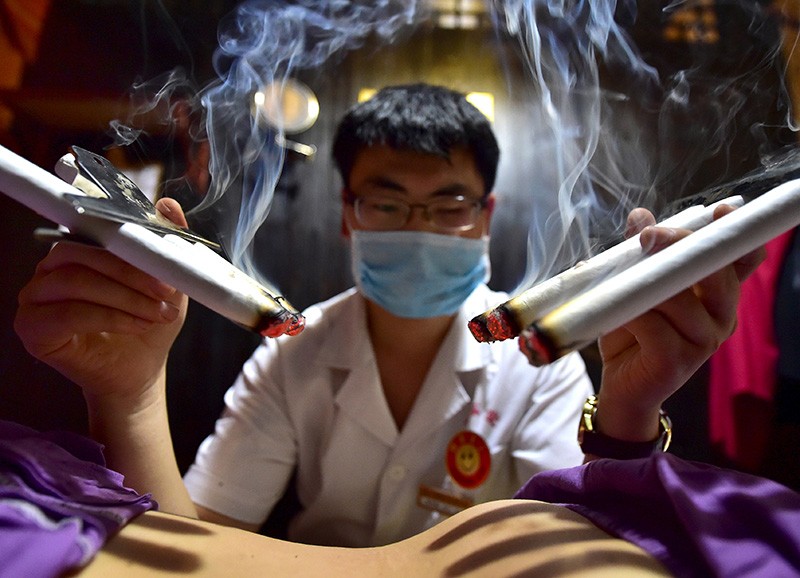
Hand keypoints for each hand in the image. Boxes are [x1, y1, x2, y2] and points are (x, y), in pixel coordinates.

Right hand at [14, 198, 188, 398]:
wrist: (139, 371)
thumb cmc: (147, 324)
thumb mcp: (168, 283)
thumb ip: (166, 244)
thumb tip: (168, 204)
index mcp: (78, 250)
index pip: (92, 229)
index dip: (129, 240)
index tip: (166, 259)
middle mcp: (50, 269)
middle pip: (82, 254)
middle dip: (131, 273)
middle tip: (167, 291)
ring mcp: (35, 297)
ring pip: (76, 282)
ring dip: (125, 297)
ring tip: (157, 313)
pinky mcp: (32, 328)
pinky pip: (68, 314)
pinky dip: (110, 317)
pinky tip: (137, 325)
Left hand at [594, 204, 764, 440]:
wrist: (620, 386)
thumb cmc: (632, 332)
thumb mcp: (633, 285)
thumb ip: (640, 252)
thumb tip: (641, 216)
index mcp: (716, 294)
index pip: (740, 260)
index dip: (736, 235)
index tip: (724, 211)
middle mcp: (721, 316)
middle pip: (715, 272)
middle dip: (680, 246)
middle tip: (649, 236)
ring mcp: (703, 341)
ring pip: (679, 298)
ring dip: (644, 285)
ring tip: (618, 285)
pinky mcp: (677, 362)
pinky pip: (653, 326)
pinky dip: (629, 314)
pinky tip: (616, 315)